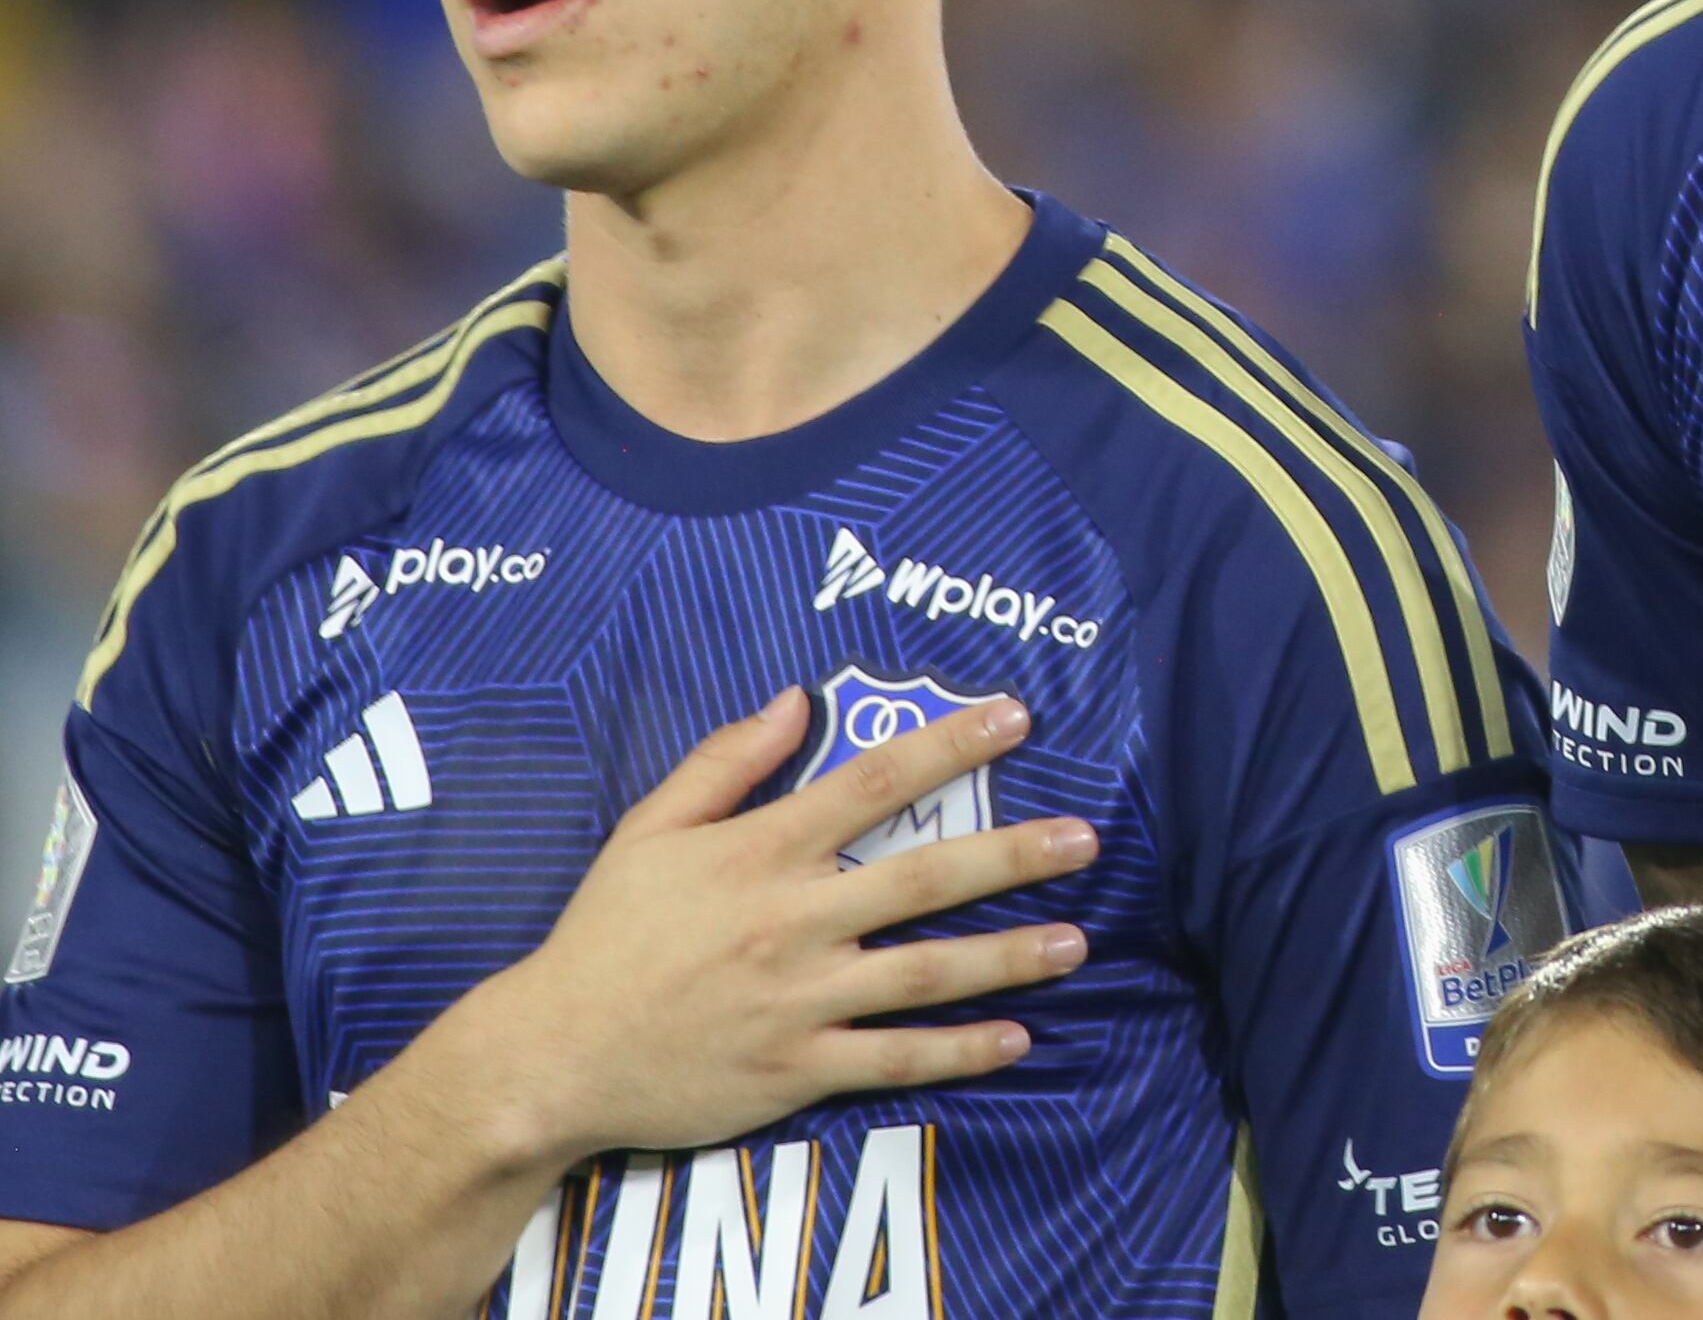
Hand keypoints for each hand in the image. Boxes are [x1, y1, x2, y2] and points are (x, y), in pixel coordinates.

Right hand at [440, 689, 1097, 1169]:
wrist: (550, 1056)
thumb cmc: (604, 936)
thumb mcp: (648, 832)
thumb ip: (724, 762)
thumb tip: (798, 698)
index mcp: (760, 853)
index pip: (873, 783)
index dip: (950, 744)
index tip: (1017, 717)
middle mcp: (792, 922)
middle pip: (923, 879)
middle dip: (1011, 856)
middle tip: (1085, 839)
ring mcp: (799, 1000)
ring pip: (925, 975)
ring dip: (1008, 957)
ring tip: (1077, 941)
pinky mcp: (796, 1070)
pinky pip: (893, 1059)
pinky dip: (959, 1052)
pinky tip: (1018, 1039)